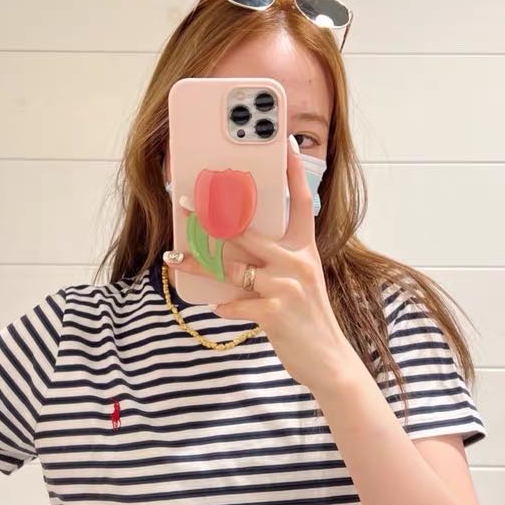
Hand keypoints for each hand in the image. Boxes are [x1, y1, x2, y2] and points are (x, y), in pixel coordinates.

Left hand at [164, 136, 358, 393]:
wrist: (329, 361)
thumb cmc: (308, 319)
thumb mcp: (301, 282)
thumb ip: (274, 262)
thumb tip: (231, 250)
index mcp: (305, 249)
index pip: (301, 202)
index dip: (293, 172)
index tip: (282, 144)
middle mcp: (297, 262)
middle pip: (246, 230)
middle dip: (211, 215)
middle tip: (185, 203)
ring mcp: (286, 286)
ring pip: (231, 266)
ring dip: (198, 262)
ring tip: (175, 257)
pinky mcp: (275, 312)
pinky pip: (236, 303)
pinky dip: (224, 307)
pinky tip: (217, 308)